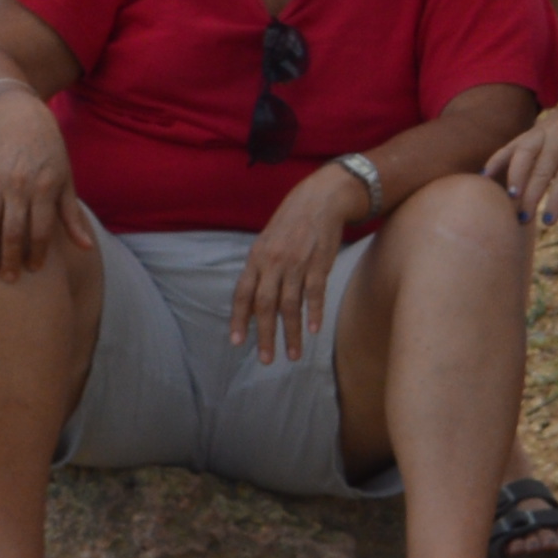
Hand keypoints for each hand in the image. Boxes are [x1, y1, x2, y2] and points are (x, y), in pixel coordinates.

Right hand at [0, 85, 77, 275]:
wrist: (20, 121)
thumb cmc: (49, 154)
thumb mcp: (65, 180)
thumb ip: (71, 215)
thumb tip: (86, 248)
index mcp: (44, 188)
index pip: (40, 231)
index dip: (37, 254)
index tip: (34, 269)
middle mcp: (19, 186)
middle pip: (12, 232)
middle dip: (11, 259)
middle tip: (10, 278)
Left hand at [236, 166, 364, 359]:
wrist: (320, 198)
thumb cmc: (291, 222)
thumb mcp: (267, 242)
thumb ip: (260, 270)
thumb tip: (253, 302)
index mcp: (256, 257)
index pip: (243, 293)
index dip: (239, 319)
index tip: (237, 342)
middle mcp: (273, 262)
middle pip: (265, 305)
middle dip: (265, 336)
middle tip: (266, 360)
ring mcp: (296, 263)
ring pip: (290, 305)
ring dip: (291, 333)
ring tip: (293, 355)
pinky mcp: (318, 263)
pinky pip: (314, 293)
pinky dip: (313, 313)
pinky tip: (313, 330)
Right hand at [486, 107, 557, 229]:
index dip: (557, 199)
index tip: (548, 223)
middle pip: (542, 167)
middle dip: (531, 194)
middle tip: (522, 220)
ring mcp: (544, 129)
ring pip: (524, 152)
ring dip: (514, 176)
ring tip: (508, 200)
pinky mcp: (533, 129)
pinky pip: (513, 144)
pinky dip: (498, 158)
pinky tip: (485, 175)